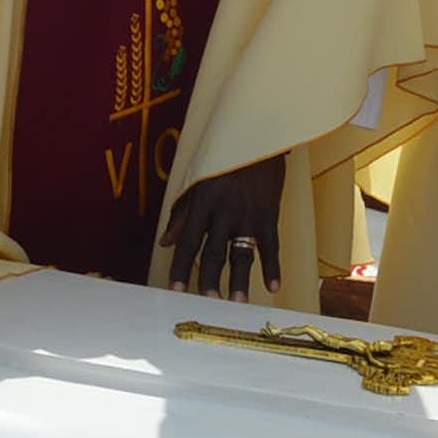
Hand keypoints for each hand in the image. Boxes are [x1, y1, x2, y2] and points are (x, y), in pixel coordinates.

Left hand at [164, 156, 286, 300]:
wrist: (256, 136)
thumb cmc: (222, 159)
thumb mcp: (196, 182)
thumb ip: (181, 214)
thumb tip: (164, 243)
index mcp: (201, 206)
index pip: (186, 243)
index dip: (180, 269)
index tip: (176, 291)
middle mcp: (223, 213)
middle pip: (213, 253)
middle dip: (209, 280)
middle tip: (208, 302)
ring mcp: (248, 215)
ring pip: (241, 254)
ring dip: (239, 280)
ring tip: (238, 302)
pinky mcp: (269, 214)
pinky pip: (271, 245)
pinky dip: (273, 267)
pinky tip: (273, 286)